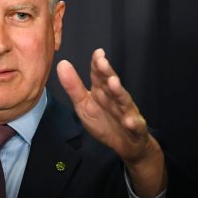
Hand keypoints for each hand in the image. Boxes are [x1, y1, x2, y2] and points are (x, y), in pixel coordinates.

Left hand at [57, 49, 165, 197]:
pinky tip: (129, 121)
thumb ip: (74, 87)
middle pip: (111, 84)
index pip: (99, 75)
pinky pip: (134, 126)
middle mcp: (116, 98)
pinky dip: (132, 123)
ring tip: (113, 83)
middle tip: (102, 61)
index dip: (97, 64)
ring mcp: (127, 112)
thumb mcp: (84, 105)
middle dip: (107, 73)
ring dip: (119, 92)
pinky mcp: (135, 128)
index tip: (96, 53)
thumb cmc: (104, 122)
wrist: (127, 144)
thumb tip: (62, 63)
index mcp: (102, 92)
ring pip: (123, 101)